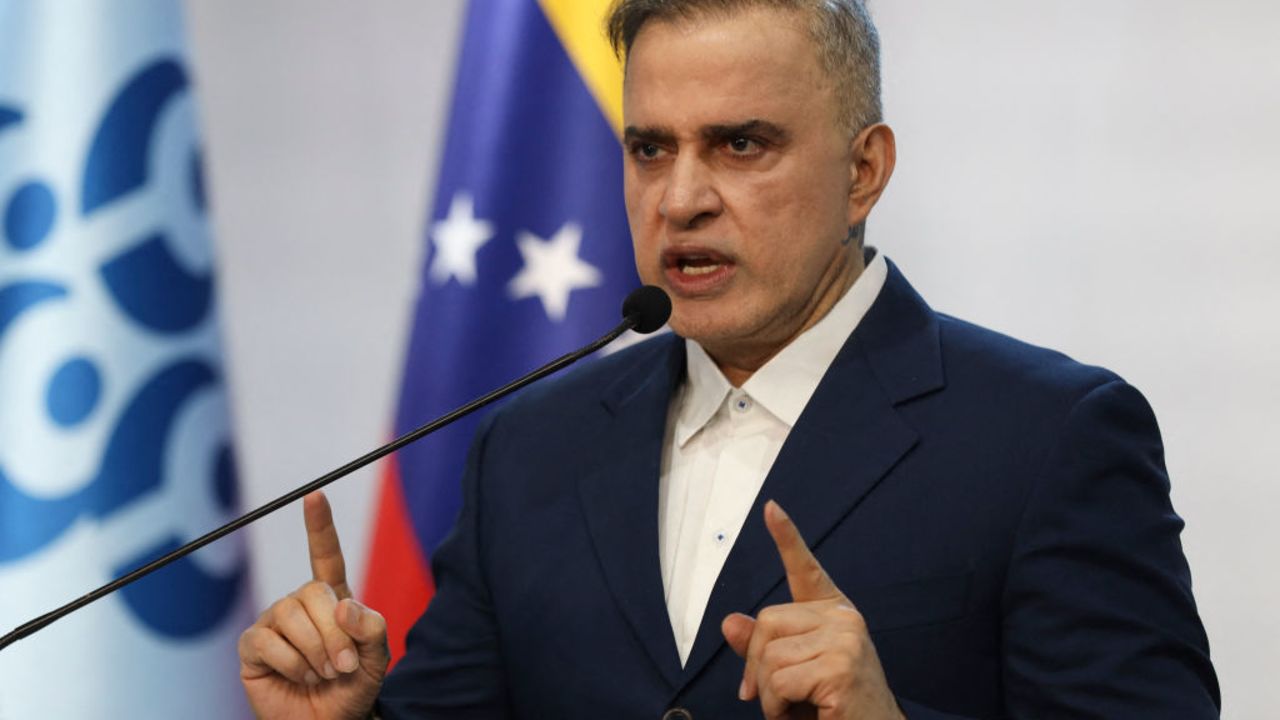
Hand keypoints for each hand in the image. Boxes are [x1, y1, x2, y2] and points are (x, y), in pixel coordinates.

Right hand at [239, 491, 389, 719]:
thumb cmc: (353, 689)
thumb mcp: (377, 659)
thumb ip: (372, 629)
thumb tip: (344, 605)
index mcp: (333, 599)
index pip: (325, 555)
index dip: (319, 526)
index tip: (315, 495)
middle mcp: (300, 605)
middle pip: (313, 592)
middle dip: (333, 632)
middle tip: (343, 666)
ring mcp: (273, 623)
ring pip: (289, 615)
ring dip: (314, 650)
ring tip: (324, 673)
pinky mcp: (253, 647)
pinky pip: (267, 640)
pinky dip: (291, 663)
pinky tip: (300, 677)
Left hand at [721, 501, 903, 719]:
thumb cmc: (836, 709)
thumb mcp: (795, 674)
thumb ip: (764, 648)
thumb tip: (729, 622)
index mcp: (834, 614)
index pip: (806, 569)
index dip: (787, 537)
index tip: (771, 508)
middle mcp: (844, 619)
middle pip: (767, 622)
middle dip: (756, 666)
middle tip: (775, 699)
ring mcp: (845, 639)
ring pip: (769, 656)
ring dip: (768, 694)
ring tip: (794, 708)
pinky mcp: (840, 667)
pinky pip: (778, 681)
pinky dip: (776, 707)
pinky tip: (798, 714)